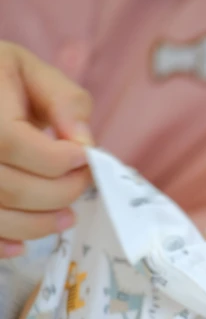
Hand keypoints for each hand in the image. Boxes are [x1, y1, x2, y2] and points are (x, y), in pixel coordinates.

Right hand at [0, 41, 93, 257]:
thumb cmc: (1, 80)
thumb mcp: (33, 72)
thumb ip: (64, 101)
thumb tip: (84, 144)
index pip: (10, 142)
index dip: (54, 159)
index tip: (84, 159)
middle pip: (6, 186)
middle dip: (56, 193)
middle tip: (81, 185)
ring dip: (36, 225)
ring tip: (66, 218)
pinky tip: (22, 246)